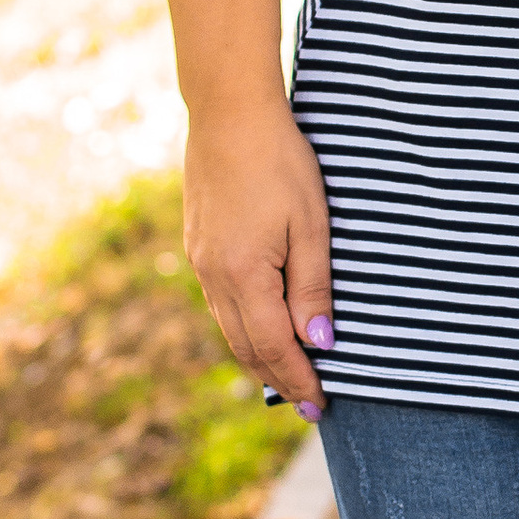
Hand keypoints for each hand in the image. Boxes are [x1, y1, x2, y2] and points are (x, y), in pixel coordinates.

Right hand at [182, 104, 334, 416]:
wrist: (228, 114)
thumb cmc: (280, 163)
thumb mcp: (310, 226)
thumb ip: (313, 289)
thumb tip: (319, 344)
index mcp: (244, 276)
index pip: (274, 347)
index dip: (298, 379)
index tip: (320, 405)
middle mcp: (214, 277)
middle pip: (246, 346)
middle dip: (279, 377)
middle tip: (309, 403)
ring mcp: (201, 262)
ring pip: (229, 327)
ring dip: (258, 356)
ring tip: (287, 375)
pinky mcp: (199, 246)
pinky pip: (220, 302)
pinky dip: (242, 326)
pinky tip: (260, 327)